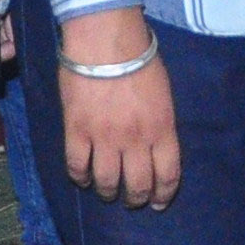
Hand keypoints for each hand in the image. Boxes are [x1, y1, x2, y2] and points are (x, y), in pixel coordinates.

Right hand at [55, 5, 180, 208]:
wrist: (105, 40)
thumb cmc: (139, 60)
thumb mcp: (164, 94)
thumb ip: (160, 123)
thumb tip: (155, 143)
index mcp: (162, 130)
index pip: (167, 175)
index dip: (163, 194)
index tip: (159, 203)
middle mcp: (135, 140)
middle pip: (137, 185)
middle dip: (136, 198)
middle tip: (132, 200)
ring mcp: (104, 138)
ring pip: (106, 181)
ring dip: (108, 192)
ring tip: (107, 192)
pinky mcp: (77, 131)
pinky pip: (76, 166)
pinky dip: (80, 177)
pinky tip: (82, 178)